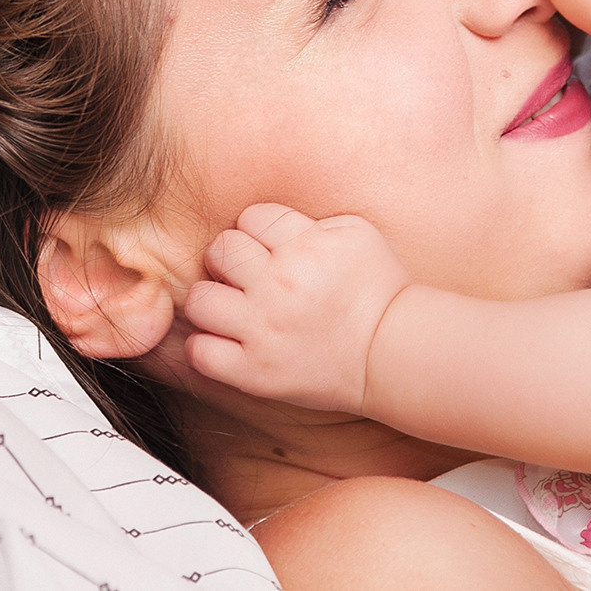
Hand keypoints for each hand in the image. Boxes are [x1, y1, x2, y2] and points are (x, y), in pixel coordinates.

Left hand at [182, 202, 412, 414]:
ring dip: (213, 302)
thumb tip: (264, 223)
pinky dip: (208, 346)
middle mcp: (279, 285)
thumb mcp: (356, 233)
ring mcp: (264, 331)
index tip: (276, 252)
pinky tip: (229, 341)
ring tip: (234, 310)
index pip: (250, 218)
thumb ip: (307, 220)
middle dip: (231, 261)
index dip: (260, 233)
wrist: (391, 354)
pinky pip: (200, 352)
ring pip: (199, 300)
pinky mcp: (256, 372)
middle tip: (249, 279)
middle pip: (219, 250)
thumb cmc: (376, 289)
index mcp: (305, 247)